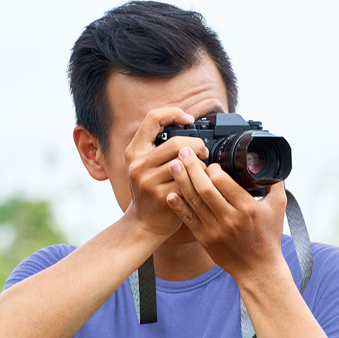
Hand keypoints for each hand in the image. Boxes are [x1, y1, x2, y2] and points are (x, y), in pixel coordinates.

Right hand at [124, 108, 208, 239]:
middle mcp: (138, 164)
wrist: (143, 224)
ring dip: (199, 164)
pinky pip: (188, 181)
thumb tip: (186, 124)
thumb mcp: (145, 166)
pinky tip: (200, 184)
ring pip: (184, 162)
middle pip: (176, 142)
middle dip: (197, 145)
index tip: (189, 119)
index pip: (153, 118)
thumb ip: (158, 147)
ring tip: (202, 170)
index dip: (174, 113)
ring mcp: (148, 181)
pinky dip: (198, 180)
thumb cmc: (150, 192)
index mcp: (134, 151)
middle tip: (203, 152)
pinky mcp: (161, 196)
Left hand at [166, 147, 287, 281]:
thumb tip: (271, 164)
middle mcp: (230, 219)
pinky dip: (178, 206)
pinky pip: (188, 220)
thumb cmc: (268, 238)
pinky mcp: (205, 239)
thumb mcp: (278, 207)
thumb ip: (274, 184)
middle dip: (192, 167)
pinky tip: (171, 193)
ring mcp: (215, 230)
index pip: (223, 183)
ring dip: (182, 182)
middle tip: (183, 151)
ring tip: (173, 165)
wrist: (258, 269)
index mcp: (247, 208)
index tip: (210, 162)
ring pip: (194, 202)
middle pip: (205, 189)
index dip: (213, 169)